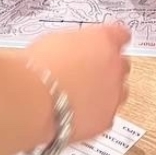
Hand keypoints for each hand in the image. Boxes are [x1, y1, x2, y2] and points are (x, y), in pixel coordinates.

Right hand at [24, 24, 131, 144]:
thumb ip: (73, 46)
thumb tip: (71, 51)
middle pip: (122, 65)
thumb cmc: (37, 68)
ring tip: (81, 96)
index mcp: (103, 39)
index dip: (113, 40)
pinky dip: (95, 115)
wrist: (33, 99)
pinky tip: (77, 113)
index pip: (121, 35)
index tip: (110, 43)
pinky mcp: (105, 120)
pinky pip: (106, 116)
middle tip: (88, 73)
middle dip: (108, 69)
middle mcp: (115, 65)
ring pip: (119, 92)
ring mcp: (113, 94)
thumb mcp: (54, 42)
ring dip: (105, 93)